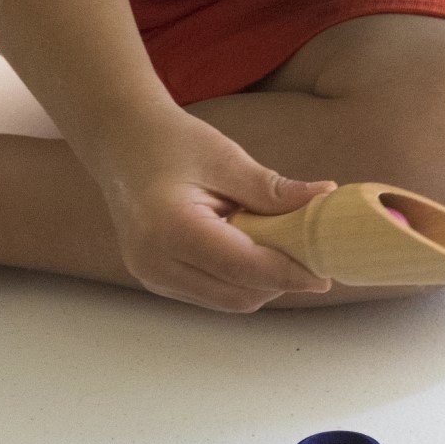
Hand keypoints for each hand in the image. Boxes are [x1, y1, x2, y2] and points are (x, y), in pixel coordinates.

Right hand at [93, 109, 334, 311]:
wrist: (121, 144)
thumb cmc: (169, 143)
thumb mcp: (225, 158)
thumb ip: (272, 190)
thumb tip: (324, 198)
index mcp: (172, 229)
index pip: (244, 268)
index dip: (289, 274)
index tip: (323, 275)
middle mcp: (156, 262)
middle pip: (238, 294)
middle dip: (279, 282)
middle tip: (309, 258)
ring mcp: (152, 276)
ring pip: (228, 301)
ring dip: (261, 283)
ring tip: (279, 249)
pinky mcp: (156, 280)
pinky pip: (211, 294)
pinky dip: (239, 281)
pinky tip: (250, 251)